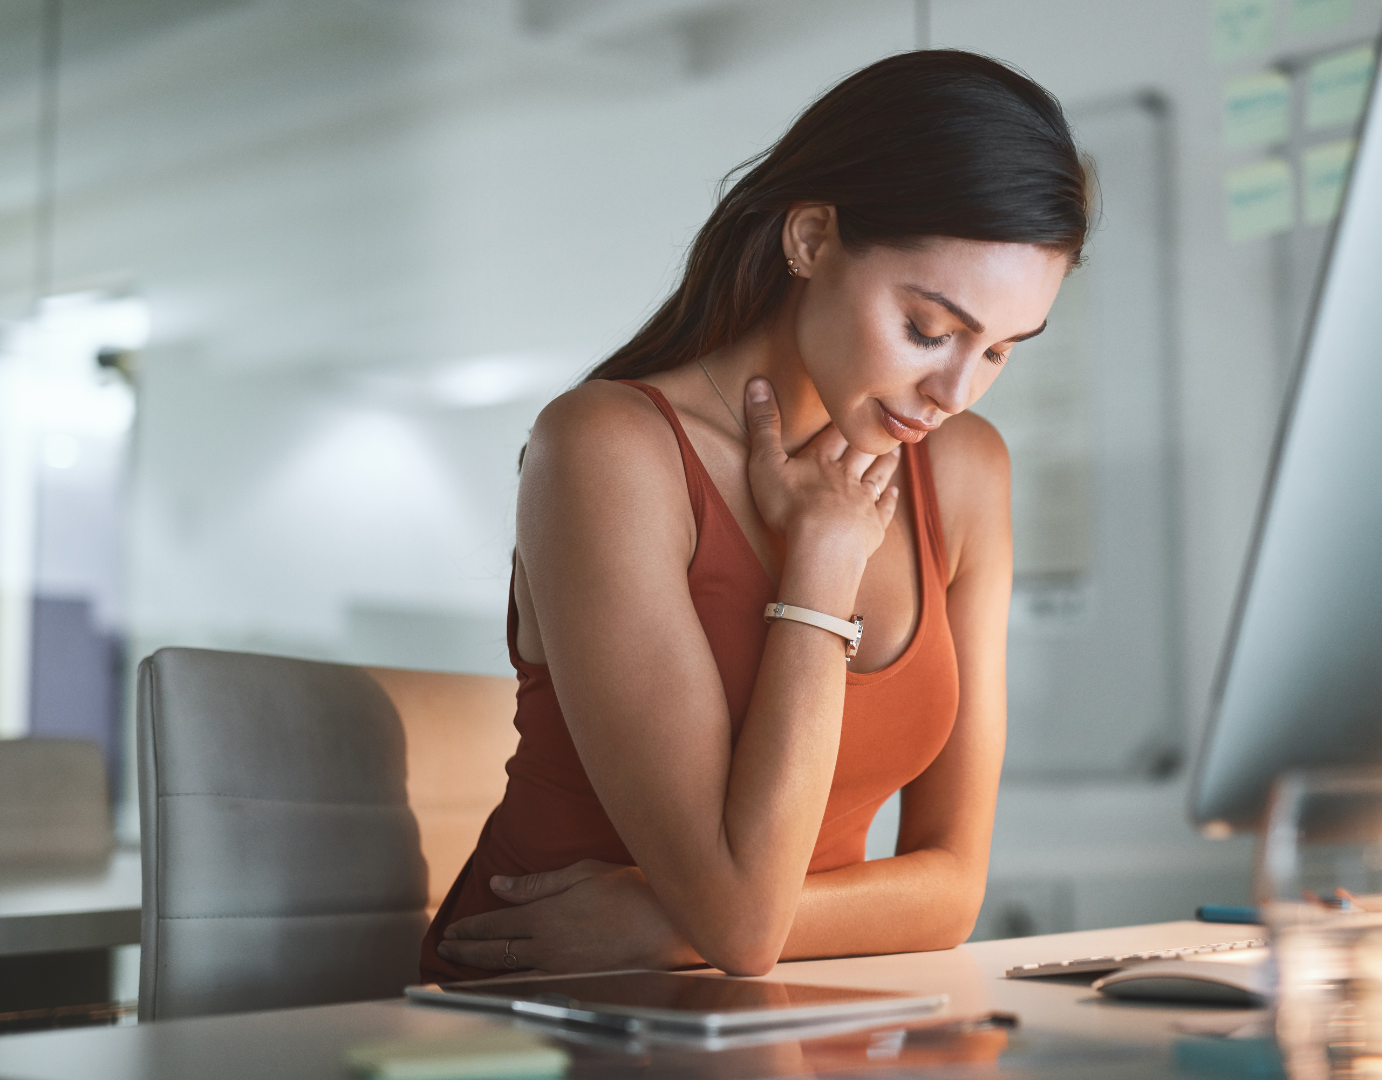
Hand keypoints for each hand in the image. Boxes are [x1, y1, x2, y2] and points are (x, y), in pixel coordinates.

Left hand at [436, 860, 700, 973]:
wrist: (667, 928)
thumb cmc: (629, 892)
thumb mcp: (581, 874)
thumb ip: (535, 884)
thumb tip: (498, 885)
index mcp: (544, 918)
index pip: (495, 925)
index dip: (470, 928)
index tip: (452, 929)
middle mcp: (546, 948)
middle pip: (495, 952)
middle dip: (467, 950)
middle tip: (447, 947)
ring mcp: (561, 969)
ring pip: (510, 970)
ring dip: (483, 966)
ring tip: (465, 962)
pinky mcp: (576, 980)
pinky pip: (533, 980)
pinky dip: (511, 977)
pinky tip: (505, 976)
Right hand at [744, 378, 900, 561]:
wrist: (823, 545)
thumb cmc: (790, 506)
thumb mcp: (766, 463)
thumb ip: (763, 426)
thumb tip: (757, 382)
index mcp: (821, 461)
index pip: (834, 435)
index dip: (843, 420)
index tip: (854, 405)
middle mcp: (846, 476)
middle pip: (860, 452)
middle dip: (870, 439)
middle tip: (884, 425)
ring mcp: (862, 502)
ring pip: (877, 476)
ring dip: (885, 463)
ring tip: (895, 452)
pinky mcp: (872, 527)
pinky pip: (883, 510)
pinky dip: (889, 501)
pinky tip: (894, 494)